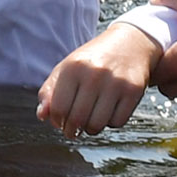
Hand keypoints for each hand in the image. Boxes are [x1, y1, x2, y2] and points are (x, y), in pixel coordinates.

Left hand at [38, 19, 163, 135]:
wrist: (130, 44)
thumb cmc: (92, 60)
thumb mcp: (66, 68)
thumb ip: (50, 92)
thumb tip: (42, 116)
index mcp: (72, 67)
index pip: (59, 107)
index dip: (57, 121)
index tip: (59, 123)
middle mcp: (94, 74)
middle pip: (78, 119)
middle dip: (72, 130)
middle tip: (72, 131)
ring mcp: (116, 83)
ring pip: (97, 124)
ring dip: (90, 129)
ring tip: (88, 122)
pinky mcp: (134, 91)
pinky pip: (117, 122)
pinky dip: (110, 123)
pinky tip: (107, 112)